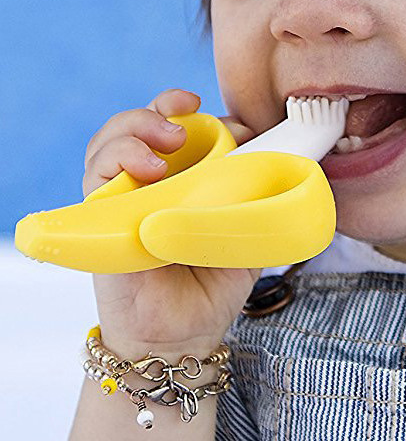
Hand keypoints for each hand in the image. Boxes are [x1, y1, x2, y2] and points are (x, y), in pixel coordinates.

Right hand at [84, 88, 261, 358]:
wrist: (185, 334)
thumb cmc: (214, 280)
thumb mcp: (248, 224)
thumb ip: (258, 186)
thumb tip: (273, 145)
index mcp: (184, 176)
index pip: (178, 125)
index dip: (194, 111)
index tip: (223, 114)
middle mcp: (148, 182)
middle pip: (140, 122)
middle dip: (162, 106)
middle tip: (188, 112)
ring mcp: (122, 199)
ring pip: (111, 141)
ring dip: (138, 126)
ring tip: (170, 139)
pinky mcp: (100, 220)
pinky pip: (96, 176)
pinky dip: (118, 159)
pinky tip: (150, 167)